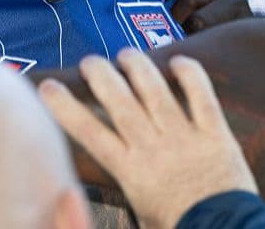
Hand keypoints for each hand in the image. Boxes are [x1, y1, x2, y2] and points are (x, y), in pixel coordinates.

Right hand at [39, 50, 257, 228]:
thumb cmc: (178, 226)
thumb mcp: (140, 212)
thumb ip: (126, 184)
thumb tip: (109, 169)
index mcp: (131, 171)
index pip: (90, 133)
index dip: (66, 107)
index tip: (49, 88)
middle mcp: (154, 148)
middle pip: (121, 103)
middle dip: (102, 76)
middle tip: (90, 60)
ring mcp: (185, 138)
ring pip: (156, 92)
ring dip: (139, 68)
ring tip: (125, 54)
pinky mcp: (215, 134)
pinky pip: (202, 96)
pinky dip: (191, 75)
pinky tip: (179, 60)